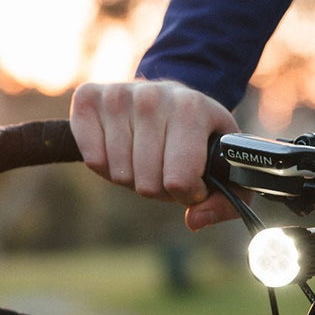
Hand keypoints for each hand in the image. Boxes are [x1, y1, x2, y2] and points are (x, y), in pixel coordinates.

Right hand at [69, 80, 241, 229]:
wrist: (171, 95)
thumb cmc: (200, 135)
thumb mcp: (226, 162)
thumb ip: (227, 201)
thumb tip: (195, 220)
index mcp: (191, 108)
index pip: (179, 180)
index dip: (187, 194)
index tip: (193, 181)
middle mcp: (152, 96)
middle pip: (147, 183)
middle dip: (159, 188)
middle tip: (166, 167)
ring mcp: (117, 95)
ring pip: (119, 174)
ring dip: (132, 177)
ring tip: (145, 155)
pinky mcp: (88, 97)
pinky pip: (92, 160)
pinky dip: (105, 166)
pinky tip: (120, 146)